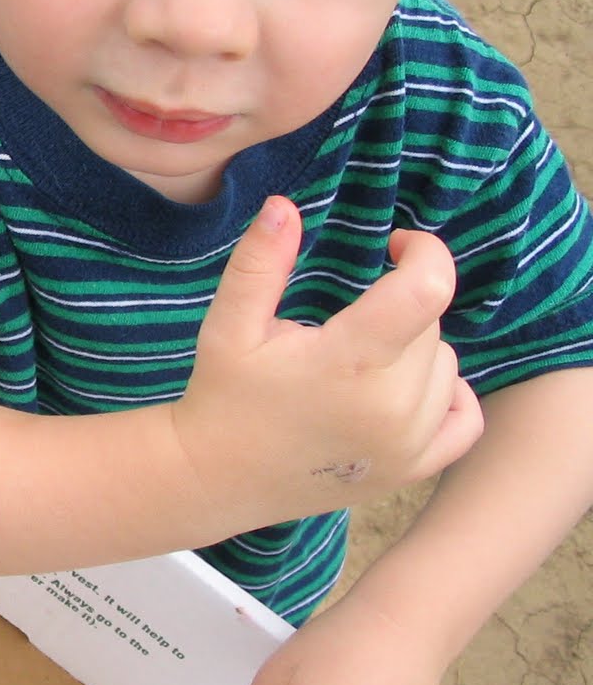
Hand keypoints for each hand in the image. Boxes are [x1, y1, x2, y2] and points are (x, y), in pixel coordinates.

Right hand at [174, 196, 482, 527]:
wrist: (219, 478)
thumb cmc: (223, 395)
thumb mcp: (229, 325)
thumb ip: (259, 264)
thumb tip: (284, 205)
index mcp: (347, 364)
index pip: (427, 290)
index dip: (424, 252)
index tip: (396, 245)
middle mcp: (391, 408)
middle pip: (429, 325)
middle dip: (394, 309)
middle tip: (339, 326)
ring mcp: (408, 444)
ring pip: (446, 365)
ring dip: (414, 351)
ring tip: (358, 363)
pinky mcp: (413, 469)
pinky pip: (466, 416)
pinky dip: (448, 393)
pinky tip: (408, 388)